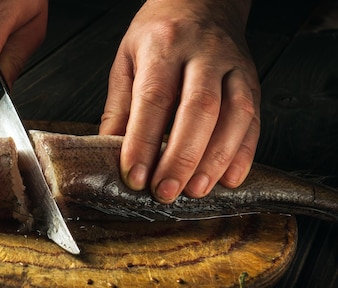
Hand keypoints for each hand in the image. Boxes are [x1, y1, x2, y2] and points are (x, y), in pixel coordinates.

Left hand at [99, 0, 259, 203]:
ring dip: (215, 160)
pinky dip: (244, 153)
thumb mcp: (127, 60)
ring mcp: (233, 67)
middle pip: (198, 110)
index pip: (153, 100)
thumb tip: (110, 152)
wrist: (203, 0)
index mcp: (164, 47)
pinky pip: (254, 120)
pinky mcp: (252, 80)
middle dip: (181, 158)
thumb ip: (119, 107)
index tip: (134, 176)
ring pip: (233, 116)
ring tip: (194, 191)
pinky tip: (229, 179)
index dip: (143, 142)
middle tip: (165, 191)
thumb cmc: (159, 34)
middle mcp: (203, 55)